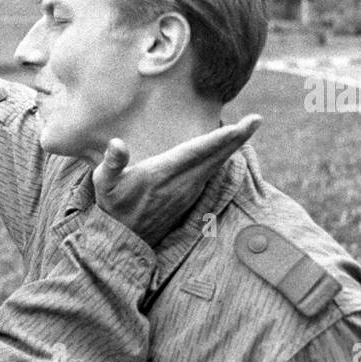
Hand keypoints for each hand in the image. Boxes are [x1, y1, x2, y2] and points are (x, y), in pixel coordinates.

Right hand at [93, 115, 262, 246]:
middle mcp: (181, 184)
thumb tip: (117, 143)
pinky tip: (227, 150)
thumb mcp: (103, 184)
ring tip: (246, 129)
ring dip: (232, 147)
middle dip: (237, 138)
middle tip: (257, 119)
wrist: (123, 242)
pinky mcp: (189, 198)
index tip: (240, 126)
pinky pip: (211, 174)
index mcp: (161, 174)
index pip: (196, 152)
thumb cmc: (111, 207)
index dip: (219, 139)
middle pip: (215, 158)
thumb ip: (112, 162)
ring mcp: (188, 193)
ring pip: (216, 166)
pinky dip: (221, 159)